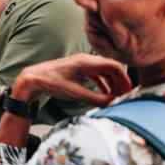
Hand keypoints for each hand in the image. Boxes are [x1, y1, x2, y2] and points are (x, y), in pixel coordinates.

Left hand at [11, 54, 131, 107]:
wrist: (34, 79)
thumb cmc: (52, 83)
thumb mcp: (76, 93)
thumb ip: (97, 99)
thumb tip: (114, 104)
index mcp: (87, 62)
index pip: (114, 66)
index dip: (125, 78)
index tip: (130, 91)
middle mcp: (86, 60)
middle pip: (112, 68)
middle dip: (120, 82)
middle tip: (125, 96)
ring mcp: (82, 64)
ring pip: (104, 71)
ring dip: (112, 83)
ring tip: (117, 97)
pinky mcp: (78, 69)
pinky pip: (96, 74)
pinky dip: (103, 83)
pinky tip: (105, 93)